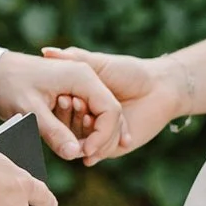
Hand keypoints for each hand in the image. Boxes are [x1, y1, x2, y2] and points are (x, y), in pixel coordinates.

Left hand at [0, 49, 125, 166]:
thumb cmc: (11, 85)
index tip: (85, 153)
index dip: (103, 136)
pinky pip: (89, 115)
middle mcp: (87, 78)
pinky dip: (87, 131)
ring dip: (94, 135)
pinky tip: (77, 145)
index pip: (111, 110)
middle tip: (83, 158)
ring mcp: (81, 85)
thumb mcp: (31, 110)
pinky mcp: (74, 93)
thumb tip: (75, 154)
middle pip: (111, 114)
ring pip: (102, 115)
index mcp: (82, 76)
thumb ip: (54, 132)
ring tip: (77, 151)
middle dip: (101, 138)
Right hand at [40, 47, 184, 158]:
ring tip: (89, 119)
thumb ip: (74, 58)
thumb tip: (46, 51)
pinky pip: (96, 155)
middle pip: (66, 127)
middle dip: (68, 121)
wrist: (159, 88)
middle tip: (74, 106)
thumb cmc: (129, 71)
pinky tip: (90, 148)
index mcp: (79, 99)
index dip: (61, 105)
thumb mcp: (98, 64)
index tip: (64, 97)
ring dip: (80, 136)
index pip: (60, 108)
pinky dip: (92, 153)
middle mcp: (84, 118)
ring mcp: (96, 134)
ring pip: (79, 143)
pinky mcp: (109, 148)